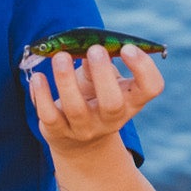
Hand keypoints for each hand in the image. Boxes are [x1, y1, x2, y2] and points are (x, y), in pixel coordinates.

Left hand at [29, 42, 164, 159]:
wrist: (79, 143)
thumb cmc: (95, 98)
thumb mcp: (102, 81)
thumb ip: (98, 65)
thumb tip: (87, 47)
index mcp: (131, 101)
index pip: (151, 88)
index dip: (143, 67)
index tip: (127, 48)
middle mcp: (111, 119)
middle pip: (112, 103)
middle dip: (103, 74)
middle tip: (94, 49)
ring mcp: (84, 129)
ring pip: (76, 109)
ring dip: (67, 79)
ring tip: (61, 56)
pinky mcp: (58, 133)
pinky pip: (49, 115)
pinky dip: (42, 94)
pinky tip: (38, 77)